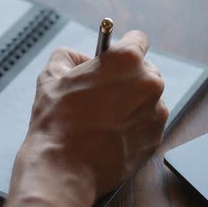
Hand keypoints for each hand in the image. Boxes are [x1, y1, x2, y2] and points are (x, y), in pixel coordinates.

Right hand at [0, 31, 168, 206]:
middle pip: (145, 71)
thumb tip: (77, 59)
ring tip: (102, 118)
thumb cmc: (57, 121)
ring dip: (131, 103)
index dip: (122, 46)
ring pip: (147, 99)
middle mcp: (149, 83)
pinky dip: (133, 126)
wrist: (64, 167)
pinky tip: (109, 134)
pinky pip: (147, 124)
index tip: (114, 57)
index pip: (138, 39)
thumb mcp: (51, 76)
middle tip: (101, 92)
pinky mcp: (155, 139)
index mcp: (127, 60)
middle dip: (127, 78)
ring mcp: (156, 113)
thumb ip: (67, 56)